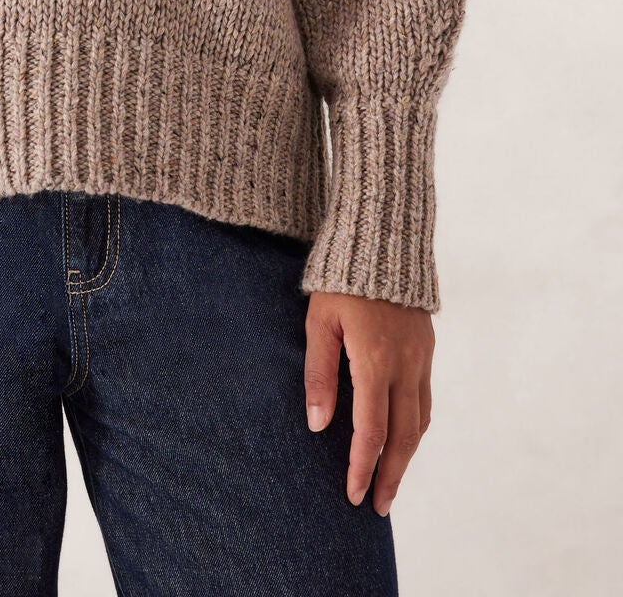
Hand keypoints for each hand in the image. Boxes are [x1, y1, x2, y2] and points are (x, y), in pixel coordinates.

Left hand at [303, 292, 432, 516]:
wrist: (382, 238)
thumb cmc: (340, 279)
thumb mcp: (320, 322)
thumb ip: (319, 375)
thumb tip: (319, 426)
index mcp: (375, 361)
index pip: (371, 431)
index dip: (362, 467)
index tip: (353, 496)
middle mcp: (405, 365)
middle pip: (403, 437)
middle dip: (390, 476)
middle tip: (376, 506)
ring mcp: (421, 357)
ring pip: (419, 421)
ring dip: (406, 456)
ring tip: (389, 481)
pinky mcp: (427, 348)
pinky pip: (425, 399)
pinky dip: (415, 427)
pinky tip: (403, 438)